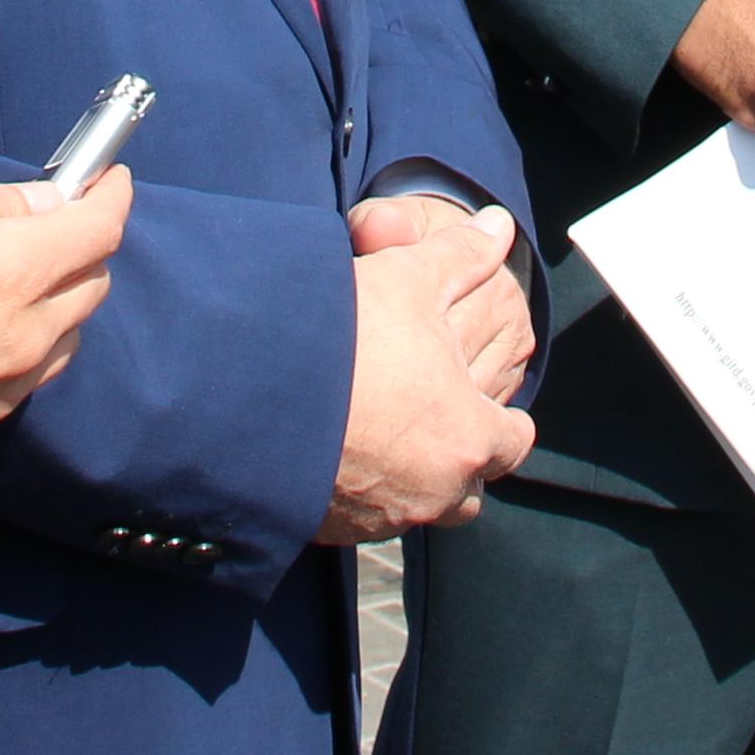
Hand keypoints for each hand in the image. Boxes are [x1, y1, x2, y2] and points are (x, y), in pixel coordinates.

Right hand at [0, 173, 126, 520]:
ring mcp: (10, 385)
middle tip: (51, 219)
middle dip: (85, 242)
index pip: (100, 229)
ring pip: (70, 331)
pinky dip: (34, 337)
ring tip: (18, 274)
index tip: (108, 177)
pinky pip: (35, 370)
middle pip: (94, 281)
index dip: (111, 195)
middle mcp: (30, 334)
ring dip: (62, 295)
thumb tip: (43, 203)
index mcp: (16, 274)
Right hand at [324, 216, 536, 543]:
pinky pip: (362, 519)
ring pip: (416, 509)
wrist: (241, 392)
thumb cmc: (341, 335)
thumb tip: (499, 225)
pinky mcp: (332, 529)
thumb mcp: (408, 278)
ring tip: (382, 437)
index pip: (513, 442)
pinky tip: (336, 450)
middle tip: (432, 422)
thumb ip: (461, 256)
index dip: (503, 420)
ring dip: (410, 481)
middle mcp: (433, 491)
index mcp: (468, 436)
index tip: (485, 404)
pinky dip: (358, 493)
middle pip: (468, 491)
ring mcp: (380, 517)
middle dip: (458, 460)